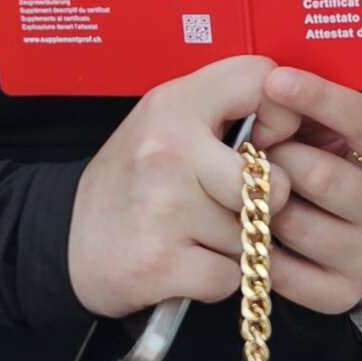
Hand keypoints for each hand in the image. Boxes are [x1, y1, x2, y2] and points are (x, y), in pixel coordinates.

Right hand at [67, 56, 289, 318]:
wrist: (62, 236)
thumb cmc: (136, 176)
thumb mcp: (170, 118)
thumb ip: (225, 106)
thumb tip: (299, 115)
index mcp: (176, 103)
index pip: (261, 81)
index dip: (283, 116)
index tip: (266, 145)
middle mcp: (170, 148)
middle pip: (273, 183)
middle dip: (264, 205)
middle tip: (232, 205)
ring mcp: (164, 207)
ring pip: (252, 237)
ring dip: (237, 246)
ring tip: (200, 233)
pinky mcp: (160, 262)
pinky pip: (230, 277)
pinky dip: (217, 279)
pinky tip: (188, 261)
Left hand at [251, 69, 361, 313]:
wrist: (331, 224)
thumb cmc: (320, 156)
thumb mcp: (322, 125)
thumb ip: (303, 108)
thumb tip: (265, 96)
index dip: (319, 97)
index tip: (274, 80)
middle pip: (323, 178)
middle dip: (277, 158)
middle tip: (252, 149)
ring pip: (295, 225)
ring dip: (261, 204)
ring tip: (252, 189)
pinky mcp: (344, 294)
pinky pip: (284, 273)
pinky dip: (256, 247)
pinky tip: (250, 227)